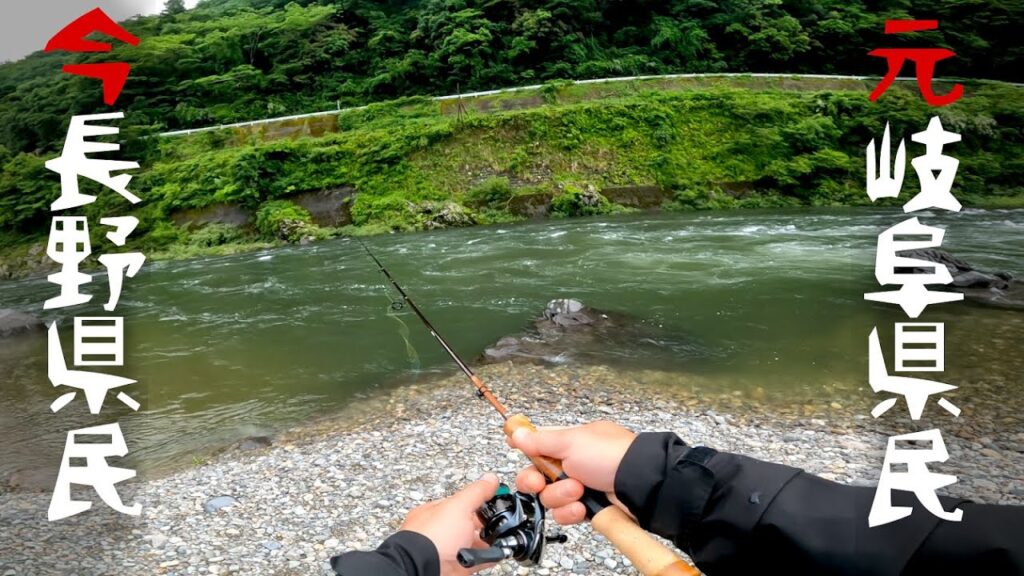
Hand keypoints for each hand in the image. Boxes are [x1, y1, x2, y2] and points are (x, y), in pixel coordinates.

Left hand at [400, 473, 499, 574]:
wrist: (424, 569)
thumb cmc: (431, 538)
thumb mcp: (458, 506)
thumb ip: (476, 492)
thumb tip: (490, 479)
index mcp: (436, 512)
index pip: (460, 502)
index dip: (479, 499)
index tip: (495, 498)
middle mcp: (440, 531)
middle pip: (467, 524)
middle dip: (484, 522)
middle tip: (500, 520)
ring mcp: (448, 550)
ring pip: (472, 543)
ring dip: (487, 542)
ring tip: (501, 538)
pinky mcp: (456, 567)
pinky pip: (476, 561)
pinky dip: (487, 558)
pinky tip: (496, 555)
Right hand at [509, 421, 635, 524]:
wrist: (640, 484)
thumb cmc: (611, 455)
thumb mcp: (571, 441)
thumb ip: (540, 440)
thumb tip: (516, 432)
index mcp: (567, 442)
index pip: (536, 444)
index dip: (525, 451)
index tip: (519, 454)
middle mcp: (570, 463)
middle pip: (536, 476)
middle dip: (537, 481)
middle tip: (543, 481)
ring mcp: (578, 486)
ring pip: (549, 497)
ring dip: (560, 496)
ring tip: (579, 490)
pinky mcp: (585, 507)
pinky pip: (564, 514)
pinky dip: (571, 512)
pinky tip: (582, 506)